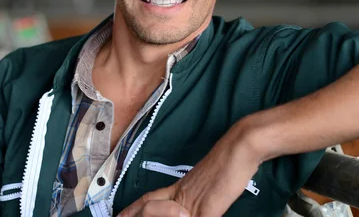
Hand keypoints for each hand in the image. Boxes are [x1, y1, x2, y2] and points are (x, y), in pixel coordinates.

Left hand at [118, 120, 262, 216]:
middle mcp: (181, 193)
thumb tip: (189, 206)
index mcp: (179, 187)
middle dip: (134, 215)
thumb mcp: (206, 183)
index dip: (133, 209)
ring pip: (170, 216)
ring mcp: (193, 202)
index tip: (120, 214)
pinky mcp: (208, 208)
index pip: (150, 199)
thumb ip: (194, 196)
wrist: (239, 148)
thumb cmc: (227, 163)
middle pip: (150, 207)